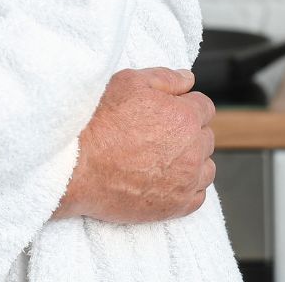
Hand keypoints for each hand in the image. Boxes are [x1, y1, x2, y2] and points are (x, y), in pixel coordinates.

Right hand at [53, 67, 215, 223]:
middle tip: (158, 130)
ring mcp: (187, 181)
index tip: (168, 108)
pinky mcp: (177, 206)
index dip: (185, 104)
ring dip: (192, 159)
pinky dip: (187, 185)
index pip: (205, 107)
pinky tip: (165, 177)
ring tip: (162, 155)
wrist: (78, 164)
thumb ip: (165, 78)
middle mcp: (193, 150)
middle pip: (205, 136)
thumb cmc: (100, 120)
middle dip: (188, 130)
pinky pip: (198, 195)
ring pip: (206, 167)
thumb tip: (189, 79)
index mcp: (184, 117)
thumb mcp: (128, 82)